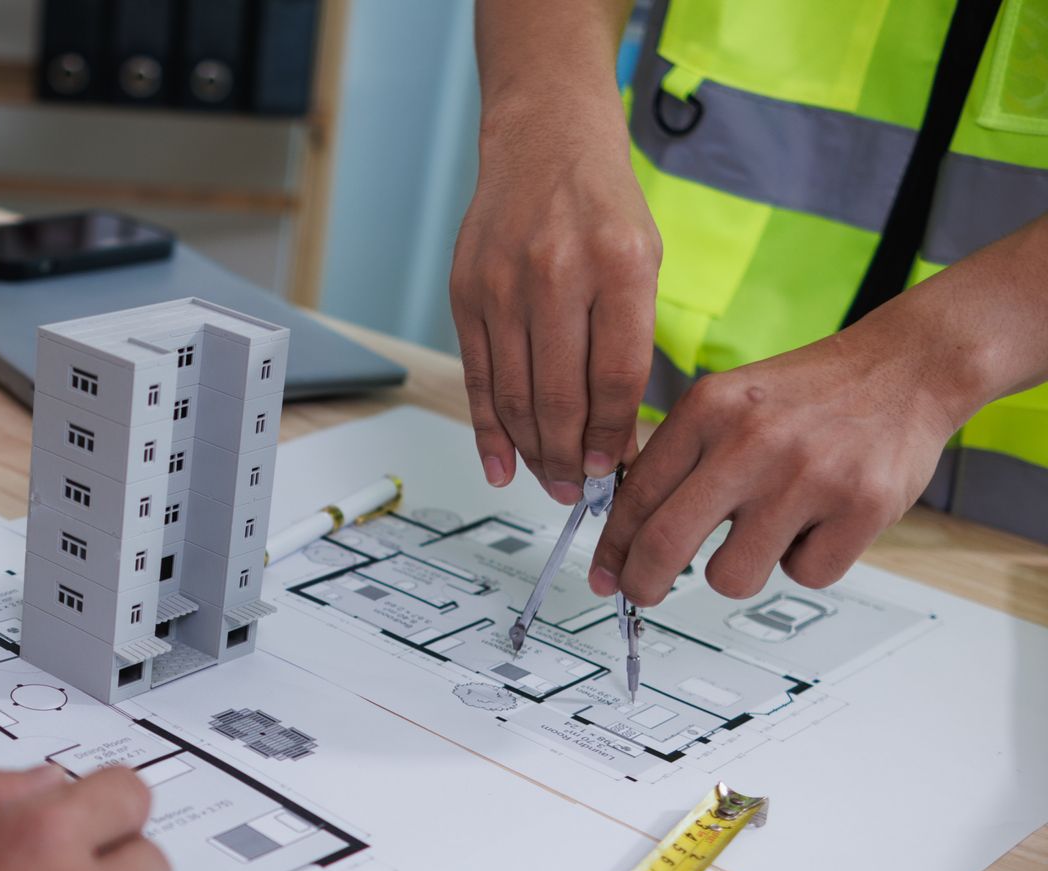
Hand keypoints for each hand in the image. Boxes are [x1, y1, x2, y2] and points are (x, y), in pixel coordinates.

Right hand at [450, 96, 659, 501]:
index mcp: (620, 265)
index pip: (616, 378)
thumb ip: (631, 338)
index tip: (616, 471)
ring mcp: (504, 285)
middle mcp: (558, 275)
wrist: (542, 139)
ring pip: (515, 396)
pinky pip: (477, 378)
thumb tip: (619, 429)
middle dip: (572, 458)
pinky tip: (501, 465)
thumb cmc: (600, 202)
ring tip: (550, 483)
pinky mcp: (466, 295)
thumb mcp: (642, 259)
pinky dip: (487, 430)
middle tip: (580, 492)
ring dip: (533, 451)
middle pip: (562, 397)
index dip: (614, 437)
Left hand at [587, 331, 961, 604]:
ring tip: (768, 530)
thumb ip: (679, 456)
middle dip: (643, 583)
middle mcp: (751, 441)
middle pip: (665, 544)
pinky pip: (805, 576)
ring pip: (732, 576)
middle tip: (643, 594)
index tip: (605, 574)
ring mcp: (807, 476)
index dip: (612, 548)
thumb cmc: (810, 395)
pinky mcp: (861, 507)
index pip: (636, 495)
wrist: (908, 366)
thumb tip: (625, 531)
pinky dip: (808, 561)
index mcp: (709, 409)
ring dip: (741, 569)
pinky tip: (820, 522)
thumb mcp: (729, 400)